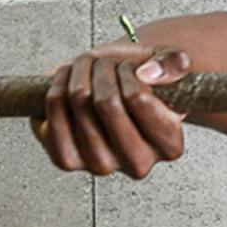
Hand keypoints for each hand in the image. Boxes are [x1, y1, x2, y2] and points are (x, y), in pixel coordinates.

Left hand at [31, 42, 191, 179]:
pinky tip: (68, 82)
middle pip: (106, 101)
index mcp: (169, 145)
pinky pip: (53, 112)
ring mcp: (99, 165)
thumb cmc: (143, 80)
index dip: (130, 71)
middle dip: (104, 69)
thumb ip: (173, 62)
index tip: (133, 67)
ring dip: (80, 72)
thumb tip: (148, 73)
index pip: (138, 99)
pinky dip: (57, 86)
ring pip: (78, 100)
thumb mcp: (168, 64)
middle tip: (108, 64)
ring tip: (89, 69)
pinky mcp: (67, 160)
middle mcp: (137, 164)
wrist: (115, 91)